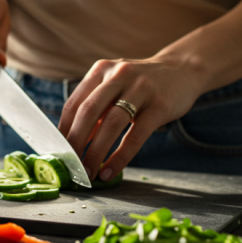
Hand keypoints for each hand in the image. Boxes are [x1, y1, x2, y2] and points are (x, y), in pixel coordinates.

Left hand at [58, 57, 206, 181]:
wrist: (183, 70)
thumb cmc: (143, 85)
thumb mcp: (116, 87)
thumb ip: (97, 110)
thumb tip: (75, 143)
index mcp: (101, 70)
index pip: (73, 103)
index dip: (63, 131)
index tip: (58, 153)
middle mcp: (118, 75)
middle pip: (88, 112)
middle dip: (75, 143)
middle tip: (70, 166)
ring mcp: (140, 88)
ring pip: (110, 124)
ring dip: (95, 152)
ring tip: (88, 172)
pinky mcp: (160, 105)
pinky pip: (135, 135)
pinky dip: (120, 156)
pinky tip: (110, 170)